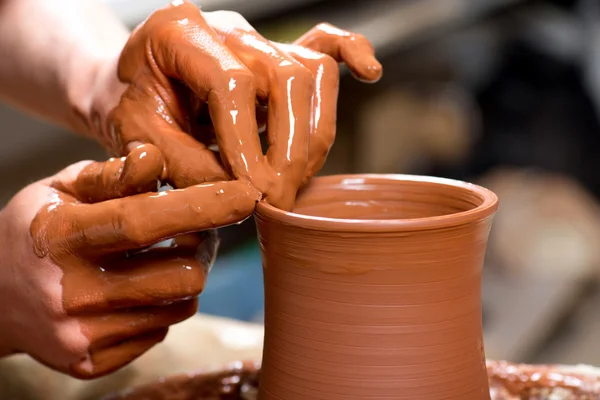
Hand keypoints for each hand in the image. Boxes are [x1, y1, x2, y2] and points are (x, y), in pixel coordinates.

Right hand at [0, 144, 258, 378]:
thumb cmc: (35, 231)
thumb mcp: (60, 189)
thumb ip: (110, 176)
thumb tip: (157, 160)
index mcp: (60, 237)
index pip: (144, 220)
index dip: (203, 206)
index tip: (248, 195)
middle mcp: (69, 293)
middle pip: (182, 275)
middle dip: (202, 248)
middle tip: (196, 232)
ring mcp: (79, 336)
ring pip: (180, 306)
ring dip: (185, 278)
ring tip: (164, 258)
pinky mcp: (90, 364)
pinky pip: (160, 331)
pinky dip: (160, 307)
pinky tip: (136, 291)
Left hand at [89, 0, 381, 209]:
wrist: (127, 86)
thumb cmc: (127, 107)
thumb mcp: (134, 139)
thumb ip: (184, 165)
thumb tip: (243, 196)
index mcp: (178, 31)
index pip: (231, 84)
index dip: (247, 145)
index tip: (251, 194)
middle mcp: (227, 27)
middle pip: (286, 76)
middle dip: (288, 150)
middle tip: (276, 201)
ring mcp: (258, 37)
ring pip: (312, 72)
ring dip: (314, 135)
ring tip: (293, 182)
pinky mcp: (277, 53)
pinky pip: (324, 43)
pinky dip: (350, 56)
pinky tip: (369, 73)